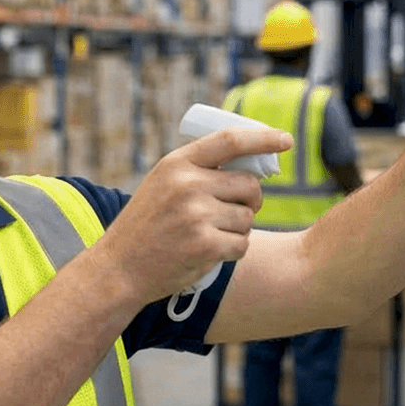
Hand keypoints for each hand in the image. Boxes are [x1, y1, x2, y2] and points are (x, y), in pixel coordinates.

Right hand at [92, 127, 292, 303]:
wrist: (119, 268)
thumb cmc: (146, 226)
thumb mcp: (163, 184)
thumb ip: (199, 171)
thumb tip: (253, 167)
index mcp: (177, 163)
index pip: (229, 141)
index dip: (263, 138)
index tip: (285, 139)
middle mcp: (187, 184)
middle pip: (248, 184)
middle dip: (251, 199)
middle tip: (235, 211)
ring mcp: (196, 214)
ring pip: (248, 217)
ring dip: (237, 229)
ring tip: (207, 236)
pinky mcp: (205, 244)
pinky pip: (242, 243)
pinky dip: (233, 251)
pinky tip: (209, 253)